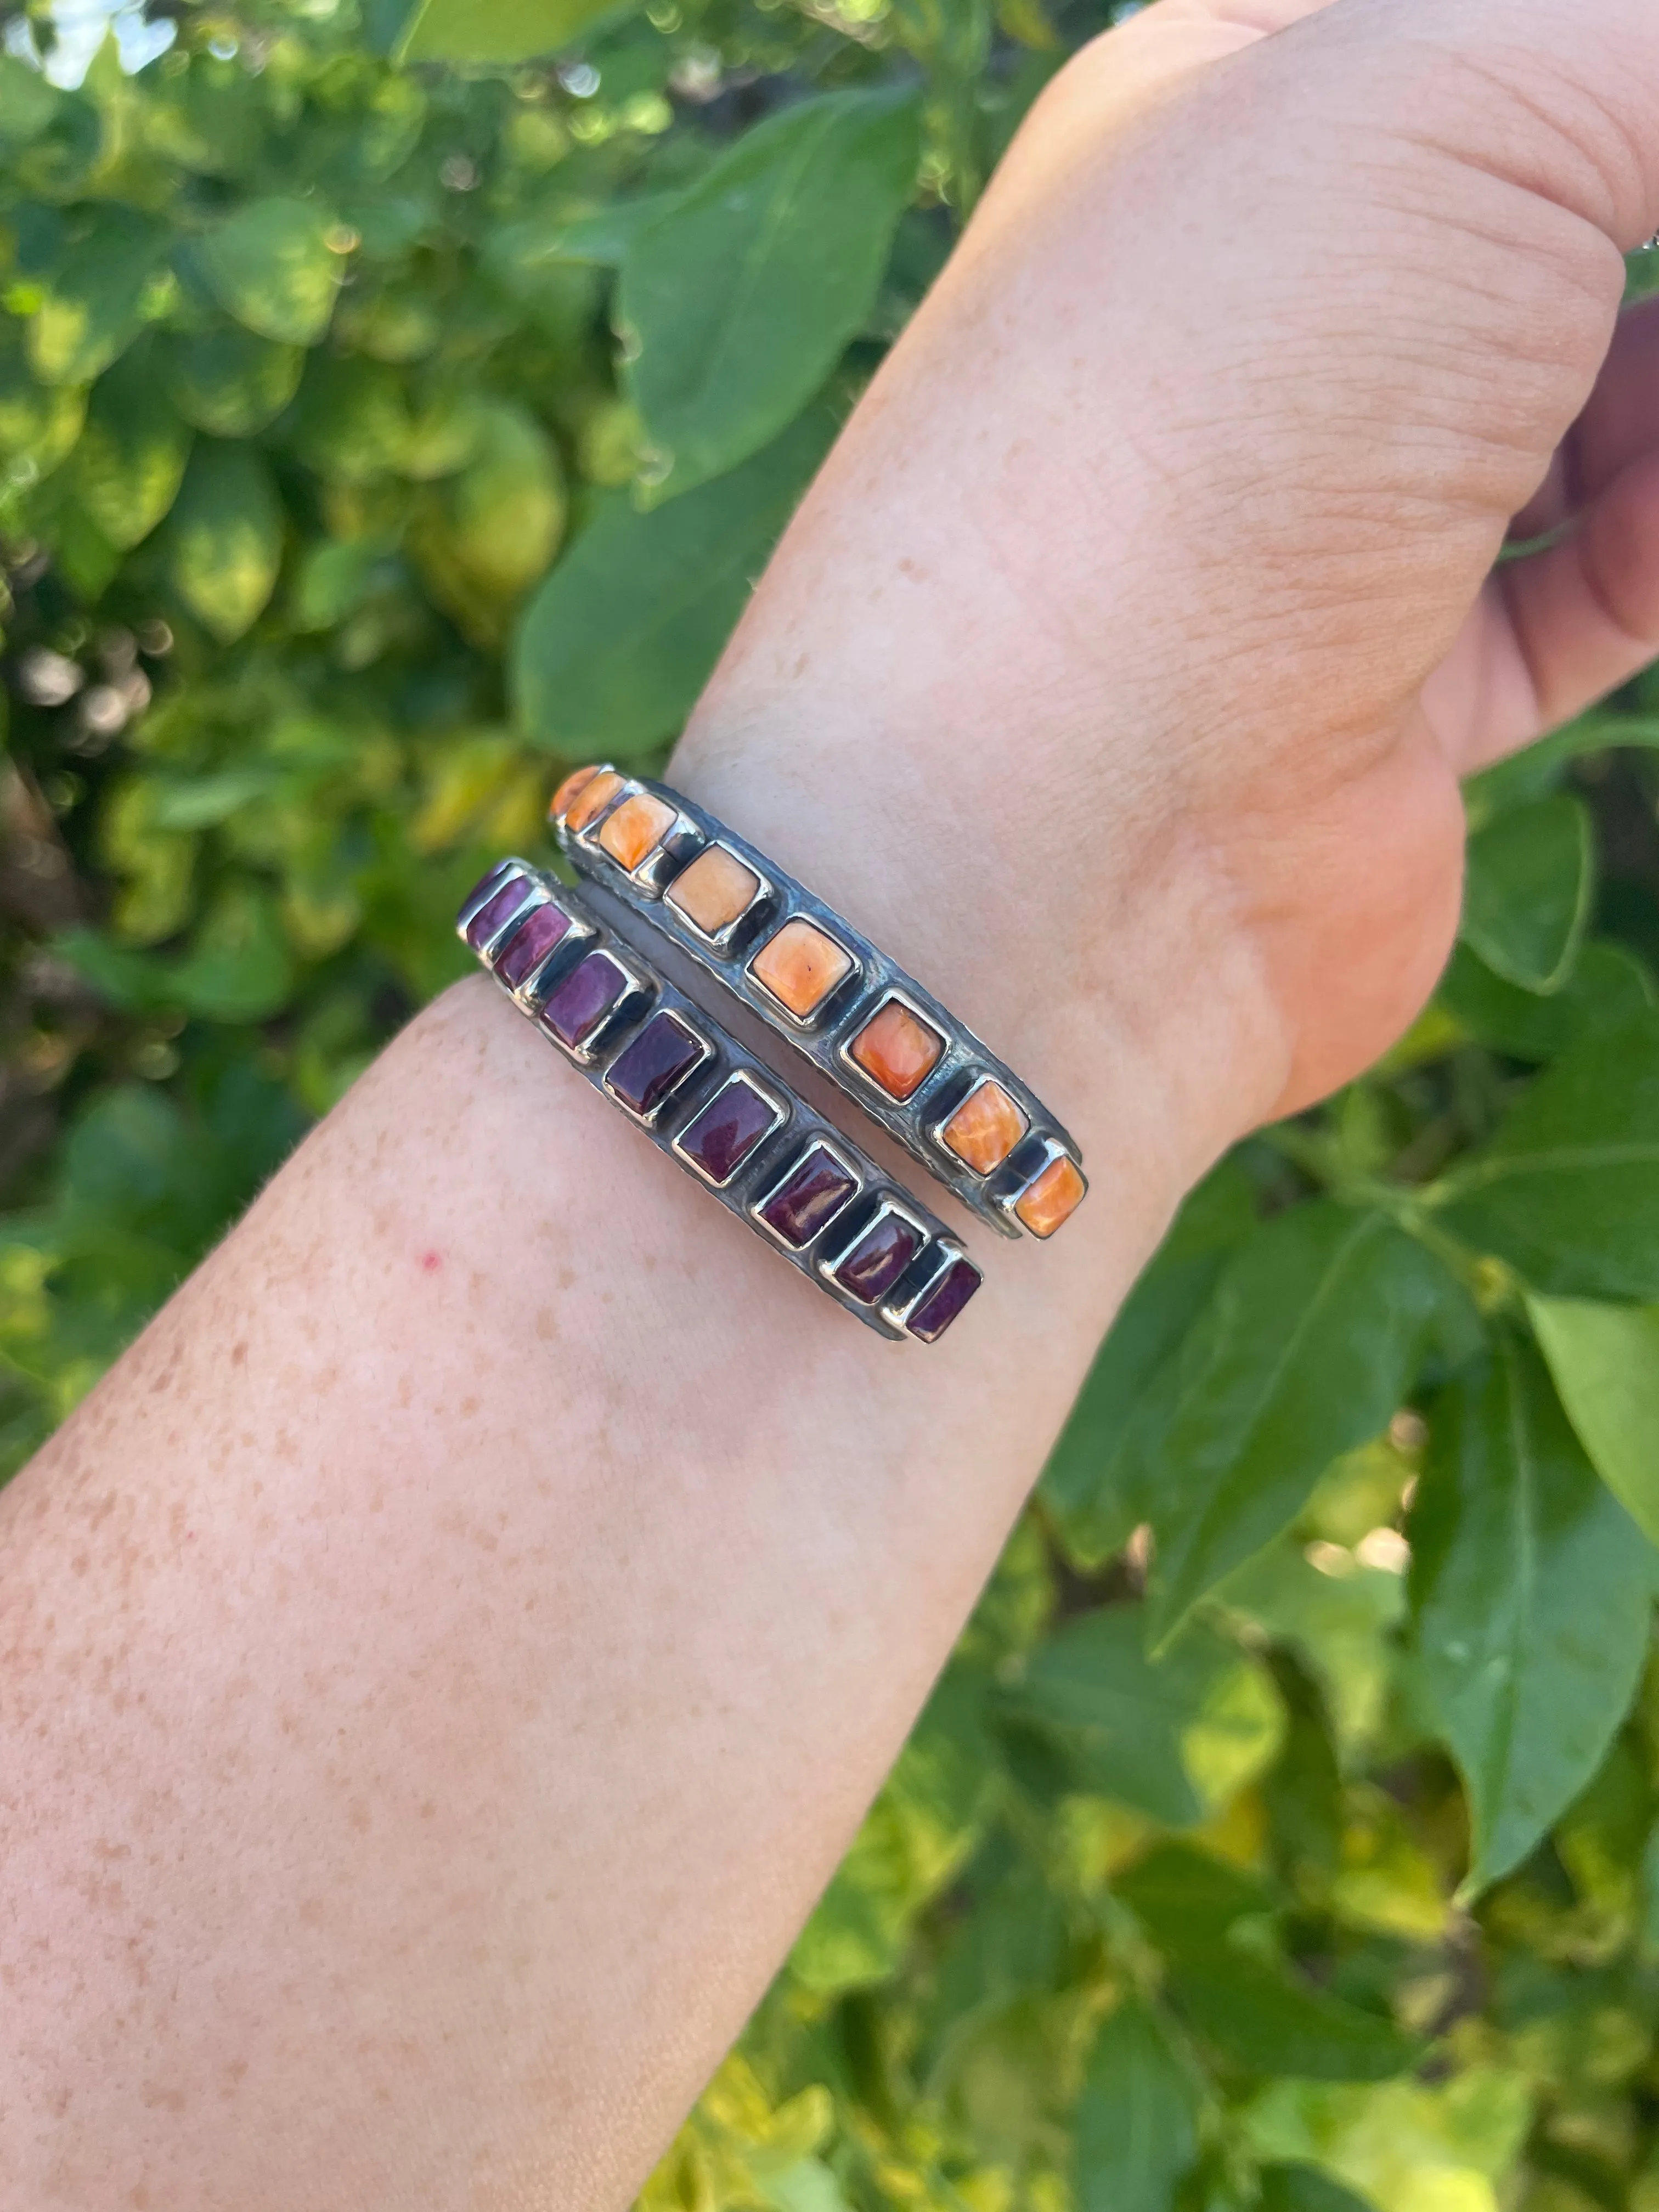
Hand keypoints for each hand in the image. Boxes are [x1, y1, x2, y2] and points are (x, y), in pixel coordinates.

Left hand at [683, 0, 1658, 1128]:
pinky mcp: (1395, 693)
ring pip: (1612, 390)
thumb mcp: (1451, 107)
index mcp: (1228, 100)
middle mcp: (1273, 303)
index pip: (1480, 28)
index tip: (1651, 124)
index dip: (1603, 65)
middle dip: (1655, 206)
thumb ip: (1637, 57)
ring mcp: (1328, 510)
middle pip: (1568, 197)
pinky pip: (1606, 579)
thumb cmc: (1198, 418)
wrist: (1052, 833)